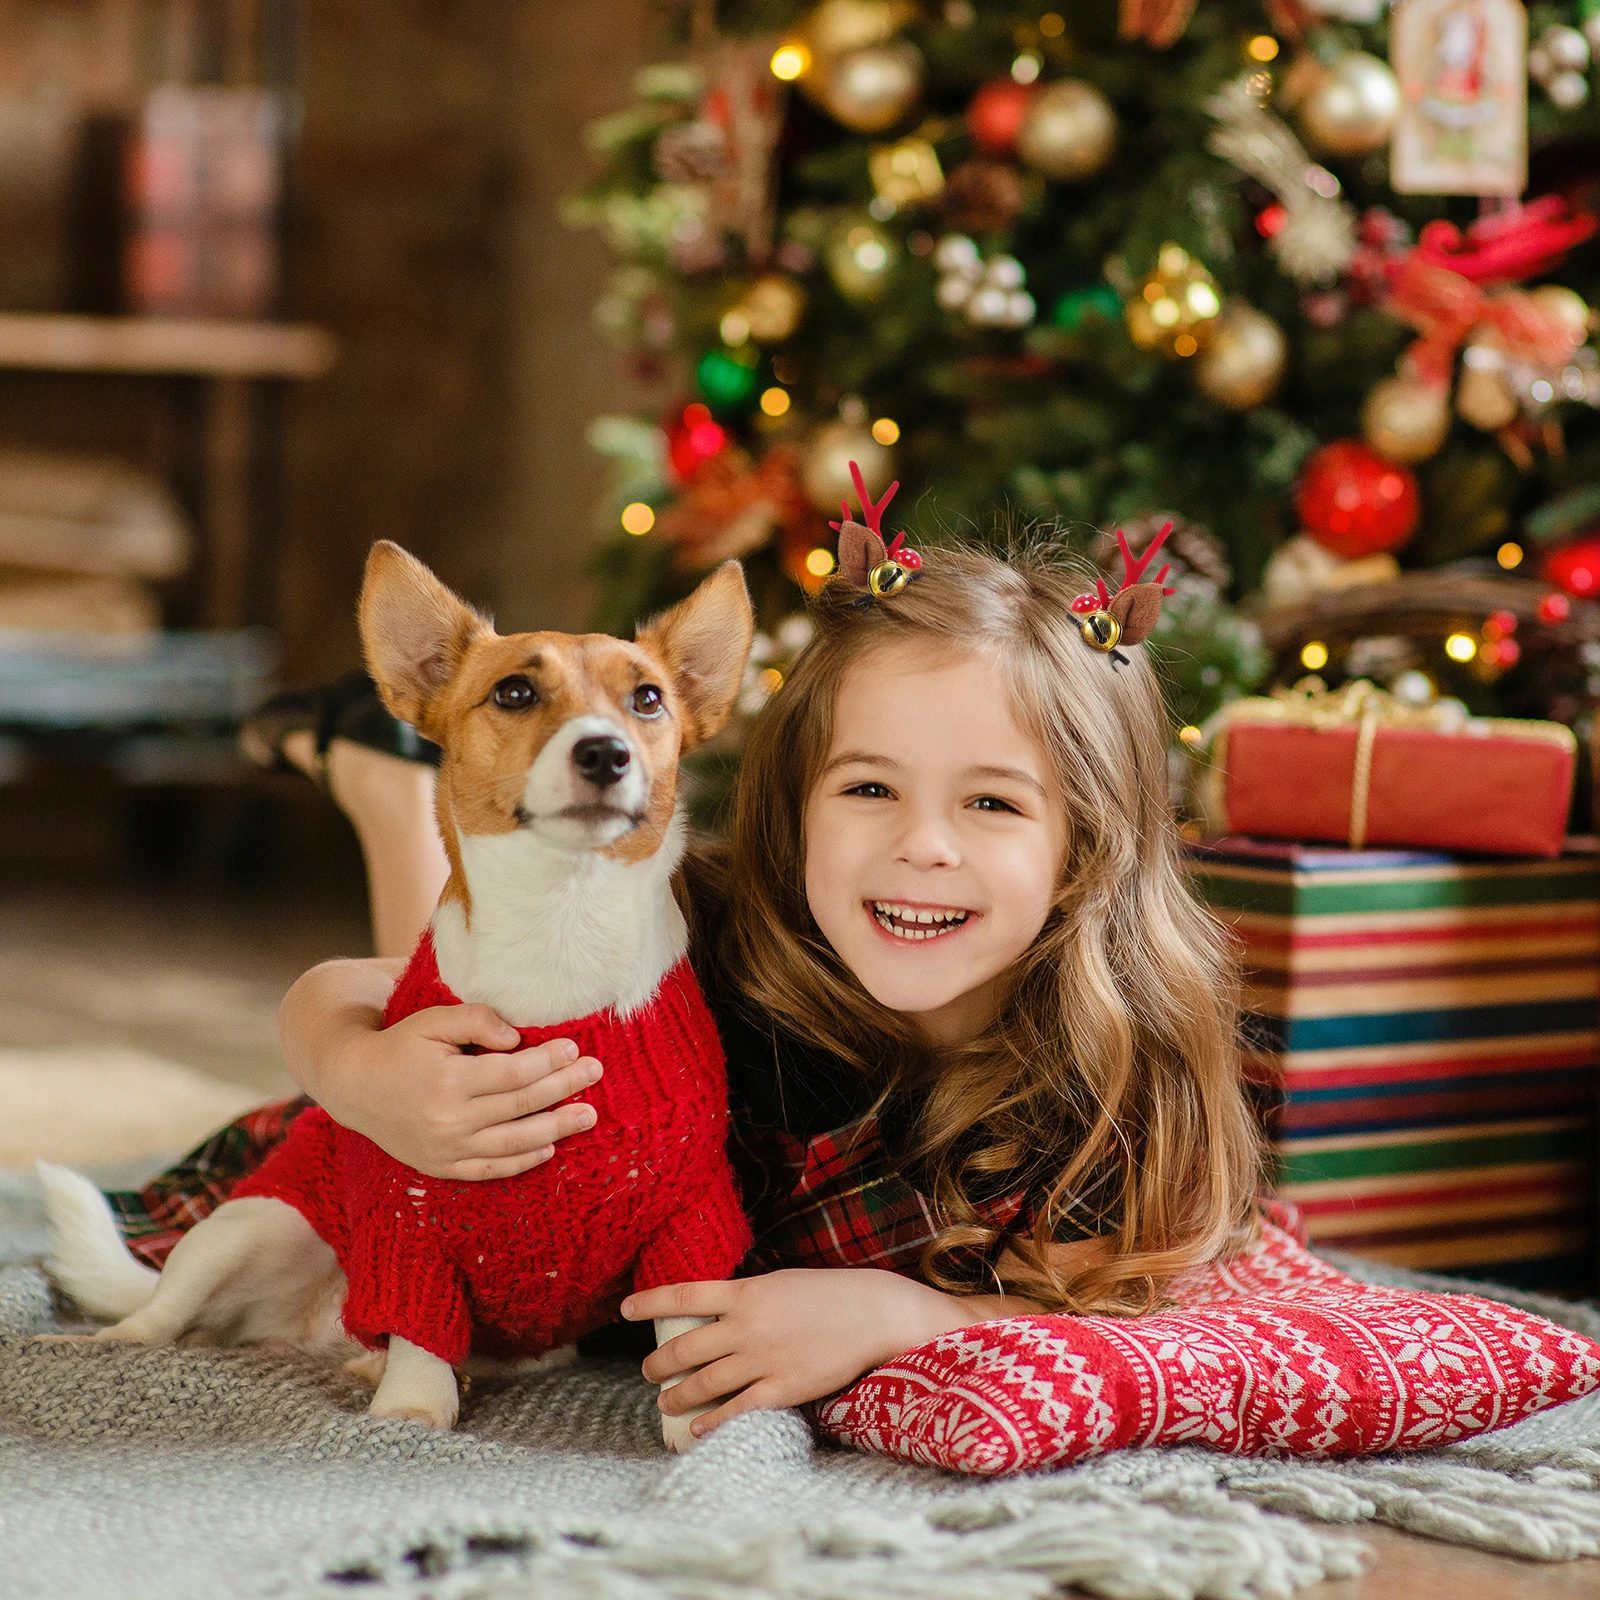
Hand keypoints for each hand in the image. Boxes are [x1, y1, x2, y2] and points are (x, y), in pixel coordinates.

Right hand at [319, 1004, 602, 1180]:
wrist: (355, 1086)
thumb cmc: (400, 1046)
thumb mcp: (432, 1021)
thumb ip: (475, 1019)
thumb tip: (518, 1037)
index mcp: (447, 1082)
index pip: (513, 1074)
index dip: (548, 1061)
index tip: (575, 1048)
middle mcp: (449, 1121)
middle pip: (521, 1106)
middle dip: (564, 1089)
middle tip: (596, 1074)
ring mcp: (446, 1150)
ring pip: (513, 1143)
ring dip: (556, 1129)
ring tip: (589, 1116)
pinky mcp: (442, 1167)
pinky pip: (490, 1170)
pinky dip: (522, 1161)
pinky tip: (549, 1148)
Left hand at [624, 1268, 971, 1437]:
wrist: (871, 1312)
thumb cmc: (826, 1294)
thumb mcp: (778, 1283)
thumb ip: (745, 1299)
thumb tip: (713, 1313)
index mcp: (745, 1292)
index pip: (683, 1295)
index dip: (649, 1302)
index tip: (625, 1309)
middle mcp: (747, 1326)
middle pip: (685, 1348)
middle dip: (659, 1363)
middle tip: (649, 1371)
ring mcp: (763, 1359)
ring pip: (704, 1383)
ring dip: (677, 1395)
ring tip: (665, 1402)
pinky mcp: (782, 1388)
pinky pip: (736, 1410)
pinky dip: (711, 1421)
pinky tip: (697, 1428)